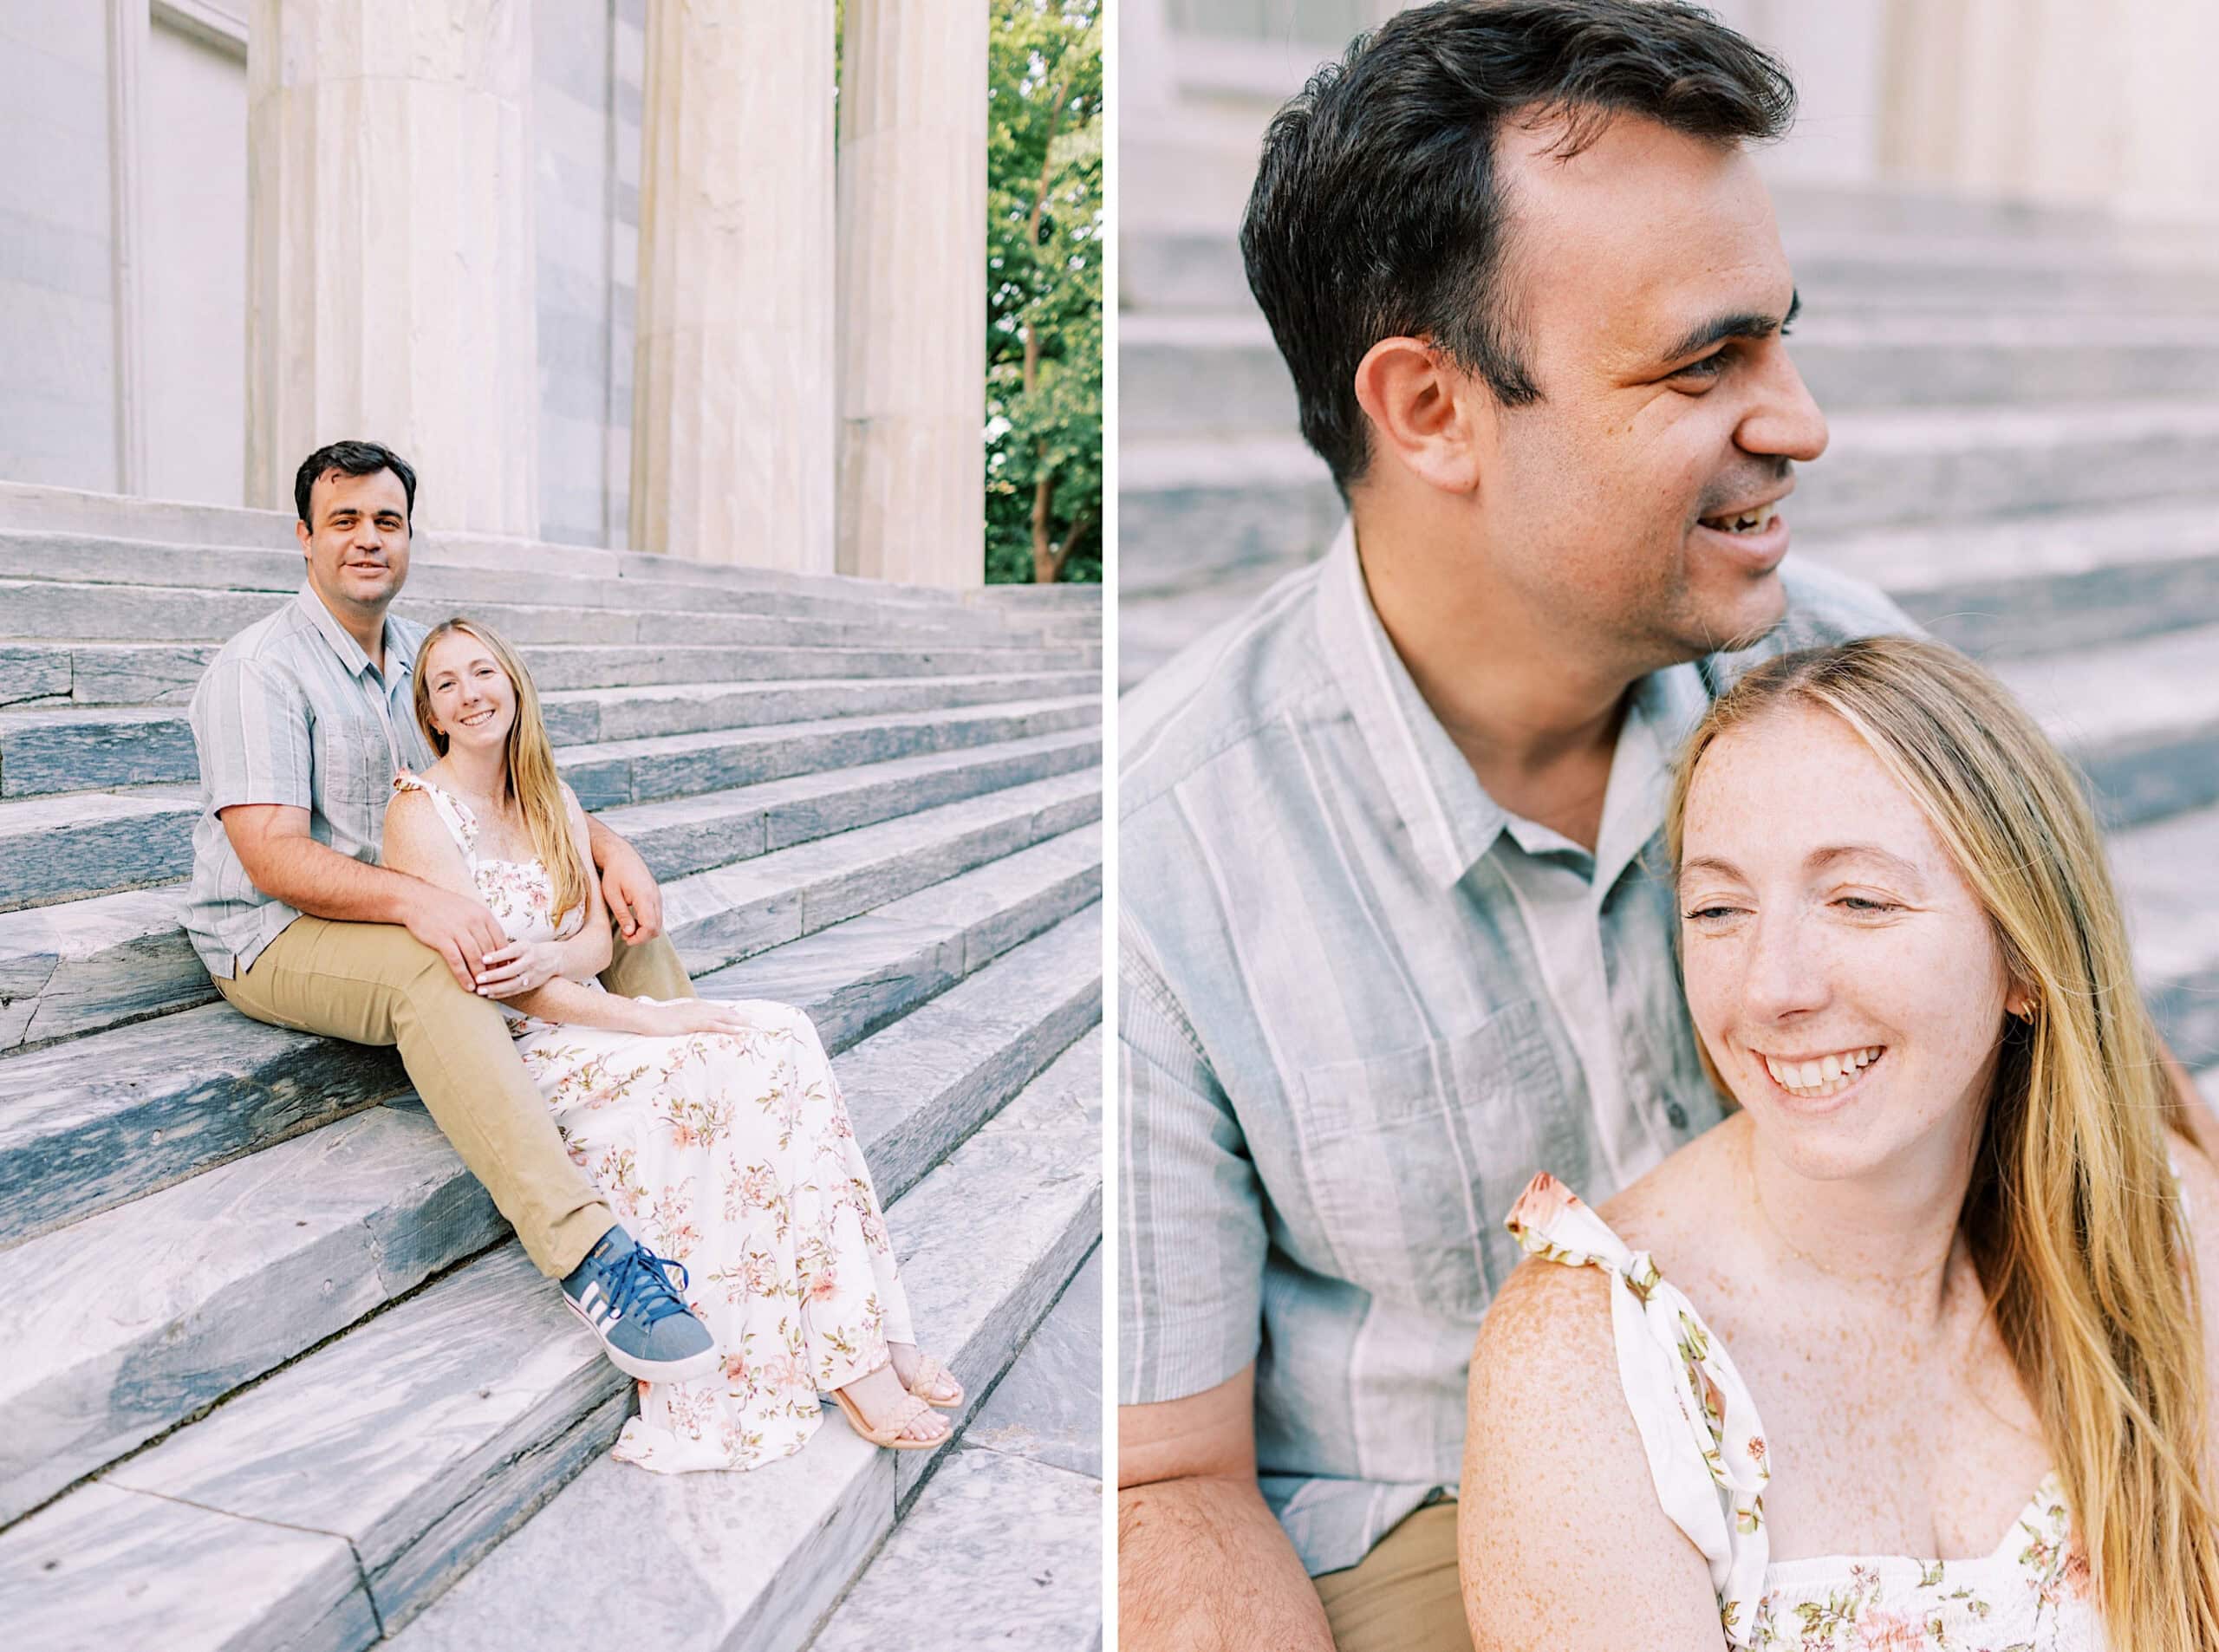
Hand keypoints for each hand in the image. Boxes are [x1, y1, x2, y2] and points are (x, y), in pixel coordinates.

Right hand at [402, 884, 510, 990]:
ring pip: (476, 958)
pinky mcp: (442, 939)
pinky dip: (464, 976)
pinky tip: (468, 986)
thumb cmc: (446, 907)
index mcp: (483, 915)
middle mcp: (474, 922)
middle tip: (495, 984)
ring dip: (481, 976)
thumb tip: (497, 943)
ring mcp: (458, 930)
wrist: (417, 900)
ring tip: (483, 988)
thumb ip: (484, 924)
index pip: (501, 941)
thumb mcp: (471, 909)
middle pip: (490, 952)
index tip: (505, 970)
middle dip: (494, 970)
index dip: (505, 958)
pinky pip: (457, 961)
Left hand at [474, 938, 566, 998]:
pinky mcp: (531, 985)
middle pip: (511, 970)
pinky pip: (515, 991)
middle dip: (493, 975)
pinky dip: (501, 994)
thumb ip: (503, 948)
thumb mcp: (520, 944)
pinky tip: (489, 995)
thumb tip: (481, 951)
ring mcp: (531, 975)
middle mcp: (530, 962)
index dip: (497, 956)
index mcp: (525, 948)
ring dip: (495, 988)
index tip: (483, 958)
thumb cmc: (530, 950)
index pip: (510, 952)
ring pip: (513, 984)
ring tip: (480, 990)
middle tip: (477, 978)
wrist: (554, 959)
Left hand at [600, 836, 663, 943]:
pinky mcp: (656, 896)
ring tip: (627, 929)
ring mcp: (657, 896)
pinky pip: (656, 915)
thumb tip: (630, 933)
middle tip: (625, 936)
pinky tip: (634, 921)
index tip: (626, 938)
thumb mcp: (612, 895)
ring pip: (658, 922)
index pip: (650, 926)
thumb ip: (623, 915)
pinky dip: (647, 923)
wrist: (621, 855)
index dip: (639, 938)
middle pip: (657, 927)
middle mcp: (655, 896)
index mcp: (644, 896)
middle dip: (642, 936)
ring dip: (645, 930)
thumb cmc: (614, 873)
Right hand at [640, 997, 759, 1037]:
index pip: (721, 1010)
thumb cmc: (659, 1021)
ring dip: (741, 1022)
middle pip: (726, 1012)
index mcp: (697, 1007)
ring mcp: (697, 1015)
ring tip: (755, 1027)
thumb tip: (695, 1027)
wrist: (646, 1018)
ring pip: (724, 1018)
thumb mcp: (677, 1020)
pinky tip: (739, 1031)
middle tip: (758, 1023)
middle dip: (743, 1017)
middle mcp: (700, 1008)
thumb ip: (688, 1021)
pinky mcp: (693, 1023)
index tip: (748, 1019)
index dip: (735, 1014)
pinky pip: (714, 1025)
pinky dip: (728, 1027)